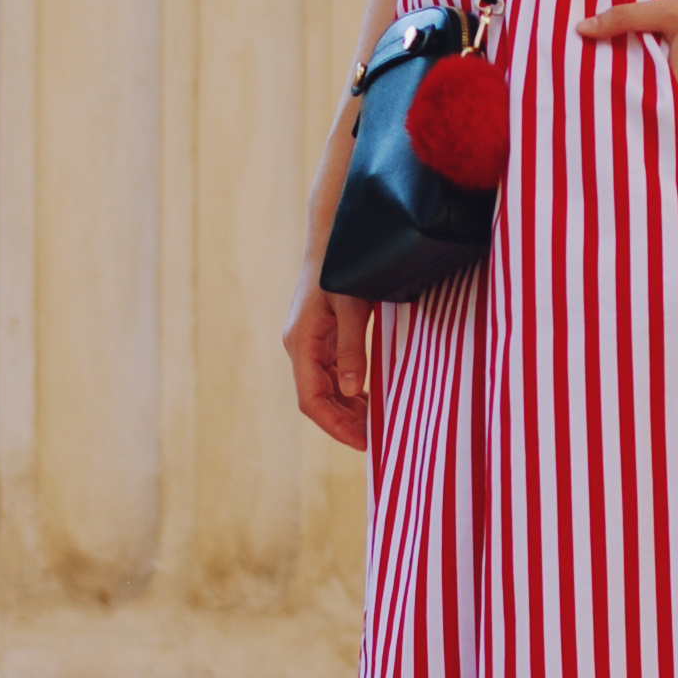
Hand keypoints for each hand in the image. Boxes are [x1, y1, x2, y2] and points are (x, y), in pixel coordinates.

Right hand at [283, 275, 371, 450]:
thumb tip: (352, 391)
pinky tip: (370, 396)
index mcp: (301, 343)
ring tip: (377, 422)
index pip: (312, 400)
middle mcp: (300, 346)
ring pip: (325, 387)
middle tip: (378, 438)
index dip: (336, 426)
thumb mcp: (352, 307)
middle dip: (344, 422)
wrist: (332, 235)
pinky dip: (349, 389)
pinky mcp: (319, 334)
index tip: (363, 443)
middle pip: (318, 398)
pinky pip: (331, 371)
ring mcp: (308, 341)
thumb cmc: (342, 266)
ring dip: (347, 407)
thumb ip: (351, 348)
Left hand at [577, 0, 677, 178]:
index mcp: (676, 94)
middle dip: (640, 160)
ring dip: (668, 174)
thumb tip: (580, 28)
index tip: (603, 144)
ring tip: (647, 178)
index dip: (618, 138)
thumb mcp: (670, 12)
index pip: (635, 129)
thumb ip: (623, 18)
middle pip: (657, 155)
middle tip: (619, 168)